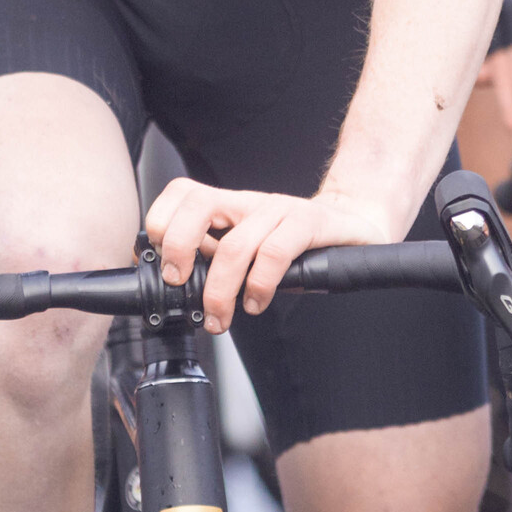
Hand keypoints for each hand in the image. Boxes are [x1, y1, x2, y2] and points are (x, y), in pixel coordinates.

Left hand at [145, 173, 401, 329]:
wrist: (354, 227)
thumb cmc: (297, 246)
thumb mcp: (250, 249)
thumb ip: (216, 259)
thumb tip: (175, 283)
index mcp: (230, 206)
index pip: (182, 193)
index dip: (161, 221)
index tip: (156, 259)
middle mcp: (250, 203)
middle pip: (199, 204)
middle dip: (178, 247)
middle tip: (178, 283)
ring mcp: (280, 210)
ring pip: (236, 243)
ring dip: (220, 290)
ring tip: (219, 318)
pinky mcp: (310, 224)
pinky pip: (276, 252)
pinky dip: (259, 285)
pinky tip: (256, 303)